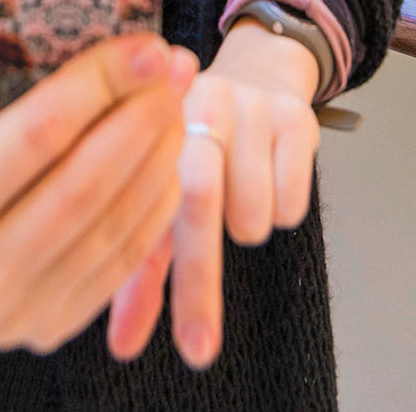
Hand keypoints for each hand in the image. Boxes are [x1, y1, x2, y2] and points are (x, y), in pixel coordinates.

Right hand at [0, 0, 198, 355]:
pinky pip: (120, 263)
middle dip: (142, 116)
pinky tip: (172, 154)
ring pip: (111, 225)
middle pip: (83, 183)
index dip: (101, 82)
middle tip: (179, 64)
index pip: (39, 134)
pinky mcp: (47, 327)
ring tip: (181, 101)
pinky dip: (154, 205)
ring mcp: (9, 316)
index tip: (152, 40)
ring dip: (160, 157)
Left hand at [107, 17, 319, 369]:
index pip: (143, 208)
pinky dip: (283, 206)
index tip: (170, 345)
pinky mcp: (293, 114)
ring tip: (238, 190)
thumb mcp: (163, 189)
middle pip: (198, 202)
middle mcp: (193, 104)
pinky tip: (269, 171)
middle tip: (200, 345)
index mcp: (149, 122)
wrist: (258, 70)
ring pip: (252, 213)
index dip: (148, 286)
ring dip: (247, 224)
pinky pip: (292, 201)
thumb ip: (139, 265)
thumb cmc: (199, 141)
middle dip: (199, 284)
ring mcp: (246, 105)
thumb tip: (122, 343)